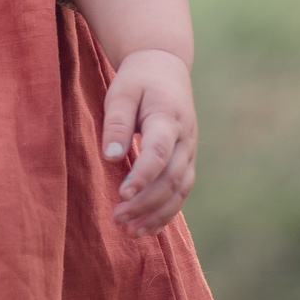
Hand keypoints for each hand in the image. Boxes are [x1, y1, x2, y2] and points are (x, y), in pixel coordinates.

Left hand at [101, 47, 196, 236]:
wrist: (165, 67)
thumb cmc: (138, 80)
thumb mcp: (122, 91)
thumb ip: (117, 123)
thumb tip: (110, 157)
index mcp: (169, 118)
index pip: (159, 153)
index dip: (142, 176)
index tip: (122, 194)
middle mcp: (185, 140)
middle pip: (171, 178)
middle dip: (145, 202)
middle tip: (117, 218)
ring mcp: (190, 152)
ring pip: (179, 191)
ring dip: (156, 214)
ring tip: (130, 232)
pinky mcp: (186, 161)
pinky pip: (181, 192)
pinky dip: (166, 212)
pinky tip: (147, 228)